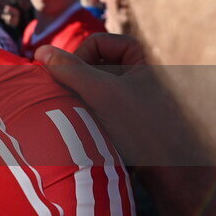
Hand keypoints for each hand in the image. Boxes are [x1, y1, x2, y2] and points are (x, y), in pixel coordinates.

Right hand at [36, 34, 212, 165]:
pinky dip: (93, 114)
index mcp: (144, 57)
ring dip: (83, 100)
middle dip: (79, 81)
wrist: (175, 173)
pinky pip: (104, 106)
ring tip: (80, 117)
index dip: (80, 57)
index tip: (70, 80)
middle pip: (96, 65)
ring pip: (97, 87)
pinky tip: (89, 130)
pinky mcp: (133, 118)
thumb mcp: (102, 93)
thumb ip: (70, 70)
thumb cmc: (144, 128)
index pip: (98, 42)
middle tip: (70, 99)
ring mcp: (138, 96)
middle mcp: (142, 73)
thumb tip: (41, 51)